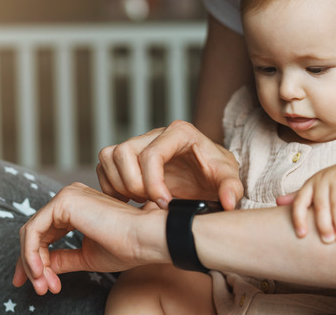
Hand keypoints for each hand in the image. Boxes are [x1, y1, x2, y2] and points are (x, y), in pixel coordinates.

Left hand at [12, 183, 164, 294]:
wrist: (145, 239)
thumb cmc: (126, 247)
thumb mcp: (86, 257)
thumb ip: (63, 259)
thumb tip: (41, 269)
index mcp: (77, 206)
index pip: (45, 233)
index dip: (36, 260)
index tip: (40, 285)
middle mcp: (70, 197)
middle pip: (35, 233)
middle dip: (32, 264)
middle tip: (40, 289)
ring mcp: (66, 196)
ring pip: (31, 232)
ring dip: (33, 263)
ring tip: (45, 285)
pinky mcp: (64, 201)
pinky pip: (33, 230)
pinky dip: (32, 254)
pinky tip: (42, 272)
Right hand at [96, 120, 243, 209]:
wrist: (208, 176)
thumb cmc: (216, 174)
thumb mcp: (229, 179)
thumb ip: (232, 188)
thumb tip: (229, 201)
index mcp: (180, 133)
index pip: (152, 153)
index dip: (153, 182)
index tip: (164, 203)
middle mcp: (155, 133)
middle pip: (124, 152)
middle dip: (134, 184)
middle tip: (152, 202)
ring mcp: (138, 143)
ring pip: (109, 156)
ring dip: (120, 185)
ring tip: (142, 200)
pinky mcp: (126, 157)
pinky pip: (103, 167)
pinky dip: (110, 187)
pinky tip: (130, 201)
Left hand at [276, 157, 335, 242]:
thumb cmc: (332, 185)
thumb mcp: (315, 189)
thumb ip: (299, 197)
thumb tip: (276, 202)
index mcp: (310, 185)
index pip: (300, 202)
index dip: (299, 219)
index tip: (301, 235)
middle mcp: (323, 180)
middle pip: (321, 205)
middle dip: (324, 224)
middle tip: (328, 241)